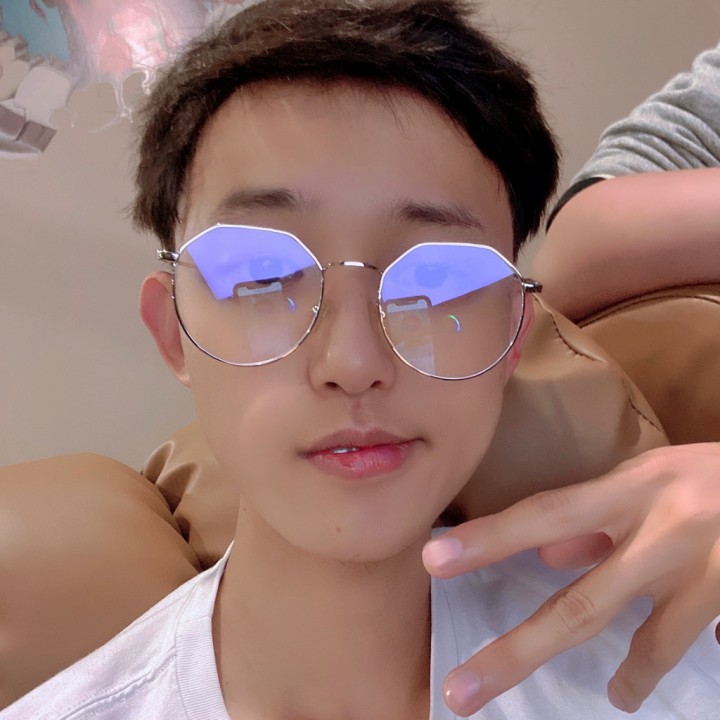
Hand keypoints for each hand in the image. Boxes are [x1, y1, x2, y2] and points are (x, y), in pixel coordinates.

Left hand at [423, 443, 719, 715]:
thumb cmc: (711, 475)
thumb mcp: (652, 478)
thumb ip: (597, 520)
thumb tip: (545, 558)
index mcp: (634, 489)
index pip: (545, 514)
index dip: (490, 538)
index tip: (434, 560)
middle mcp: (665, 531)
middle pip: (581, 604)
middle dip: (517, 653)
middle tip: (462, 692)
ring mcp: (707, 573)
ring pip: (650, 644)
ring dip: (630, 676)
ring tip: (614, 698)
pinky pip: (692, 643)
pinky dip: (668, 662)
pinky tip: (652, 676)